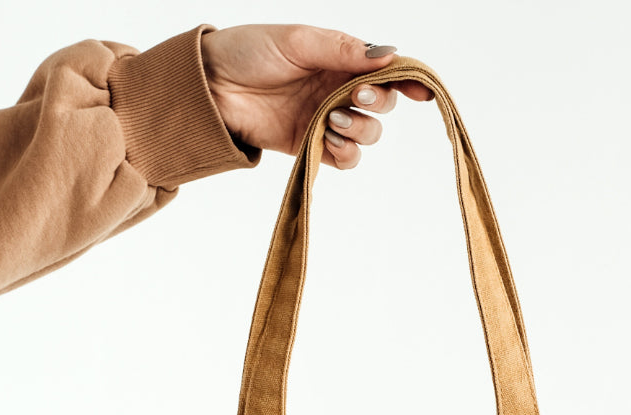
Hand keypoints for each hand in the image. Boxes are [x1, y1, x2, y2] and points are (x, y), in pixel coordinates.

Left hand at [200, 24, 435, 169]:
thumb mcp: (299, 40)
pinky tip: (329, 138)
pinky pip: (345, 158)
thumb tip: (389, 55)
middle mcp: (337, 88)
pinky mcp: (310, 145)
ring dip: (360, 129)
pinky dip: (346, 152)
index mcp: (338, 58)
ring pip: (368, 134)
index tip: (421, 91)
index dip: (408, 80)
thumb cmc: (246, 52)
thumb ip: (344, 49)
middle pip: (383, 103)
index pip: (385, 69)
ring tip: (333, 119)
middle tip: (356, 96)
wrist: (208, 86)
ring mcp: (325, 118)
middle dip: (379, 102)